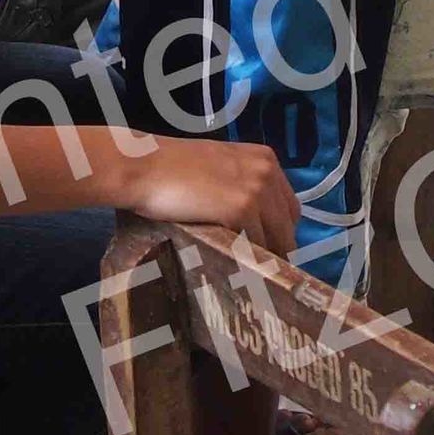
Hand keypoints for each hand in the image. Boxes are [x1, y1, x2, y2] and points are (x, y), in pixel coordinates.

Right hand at [122, 136, 298, 254]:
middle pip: (287, 225)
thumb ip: (242, 185)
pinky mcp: (241, 209)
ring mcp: (256, 190)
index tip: (268, 249)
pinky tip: (234, 267)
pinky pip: (254, 244)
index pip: (289, 207)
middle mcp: (267, 172)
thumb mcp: (220, 166)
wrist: (144, 166)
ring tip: (247, 275)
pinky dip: (245, 259)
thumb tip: (256, 221)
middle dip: (275, 249)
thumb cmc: (173, 168)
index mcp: (265, 159)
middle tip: (258, 269)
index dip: (279, 231)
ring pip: (275, 239)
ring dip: (262, 258)